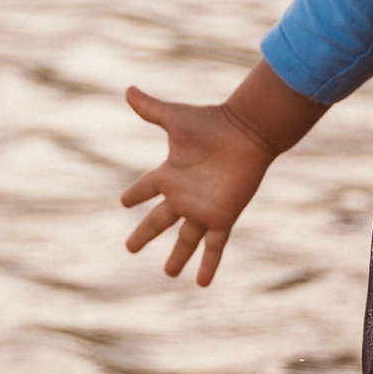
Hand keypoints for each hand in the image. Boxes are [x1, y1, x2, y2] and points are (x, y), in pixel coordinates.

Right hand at [118, 76, 300, 285]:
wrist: (248, 132)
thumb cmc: (213, 124)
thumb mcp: (175, 119)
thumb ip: (151, 109)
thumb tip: (128, 90)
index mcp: (170, 173)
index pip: (145, 188)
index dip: (135, 195)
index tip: (123, 201)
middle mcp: (184, 194)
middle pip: (160, 220)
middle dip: (145, 234)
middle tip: (131, 247)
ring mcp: (203, 208)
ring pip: (186, 239)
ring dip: (178, 257)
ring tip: (169, 274)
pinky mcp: (222, 216)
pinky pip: (214, 245)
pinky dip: (208, 264)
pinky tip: (201, 283)